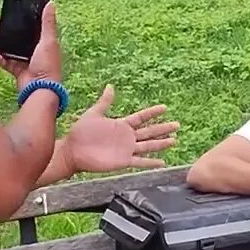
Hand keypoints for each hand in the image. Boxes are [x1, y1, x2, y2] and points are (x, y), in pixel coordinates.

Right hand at [0, 1, 62, 88]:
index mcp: (44, 41)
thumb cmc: (48, 65)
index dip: (19, 20)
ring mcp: (27, 61)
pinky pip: (6, 63)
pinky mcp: (19, 71)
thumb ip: (48, 23)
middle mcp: (36, 50)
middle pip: (18, 36)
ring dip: (0, 41)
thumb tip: (51, 4)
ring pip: (10, 47)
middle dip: (5, 29)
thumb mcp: (48, 41)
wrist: (41, 89)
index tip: (7, 13)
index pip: (30, 27)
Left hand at [57, 85, 178, 177]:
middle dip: (163, 128)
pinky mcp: (123, 161)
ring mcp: (126, 150)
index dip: (153, 112)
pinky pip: (140, 161)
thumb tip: (110, 86)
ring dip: (161, 143)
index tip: (165, 107)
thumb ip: (104, 102)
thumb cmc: (80, 133)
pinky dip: (151, 163)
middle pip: (149, 131)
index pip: (141, 117)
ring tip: (174, 140)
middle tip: (177, 125)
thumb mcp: (93, 114)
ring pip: (148, 146)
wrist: (72, 151)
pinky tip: (162, 163)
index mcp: (121, 125)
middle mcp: (126, 137)